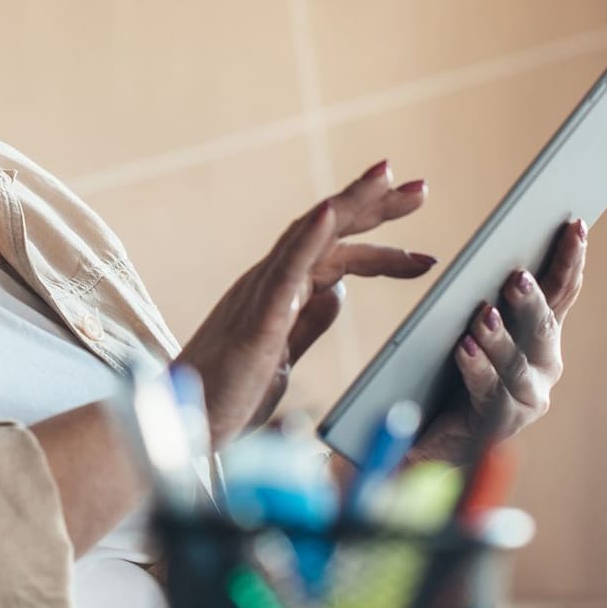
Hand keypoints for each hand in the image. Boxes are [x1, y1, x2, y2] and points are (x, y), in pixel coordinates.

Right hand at [179, 160, 435, 446]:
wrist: (184, 428)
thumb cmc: (225, 396)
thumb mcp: (283, 358)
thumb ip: (308, 323)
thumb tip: (337, 294)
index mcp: (279, 296)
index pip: (335, 258)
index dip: (380, 251)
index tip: (422, 256)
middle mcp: (268, 283)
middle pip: (326, 232)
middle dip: (374, 207)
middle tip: (420, 190)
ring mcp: (260, 294)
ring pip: (309, 235)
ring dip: (349, 203)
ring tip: (387, 179)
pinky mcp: (257, 317)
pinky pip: (286, 268)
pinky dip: (310, 235)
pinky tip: (331, 211)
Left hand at [415, 218, 587, 461]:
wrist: (437, 434)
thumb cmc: (459, 368)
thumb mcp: (477, 325)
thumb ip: (493, 295)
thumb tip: (500, 253)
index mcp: (542, 334)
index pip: (561, 290)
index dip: (570, 258)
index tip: (574, 224)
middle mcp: (544, 364)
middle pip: (543, 326)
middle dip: (532, 300)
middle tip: (517, 277)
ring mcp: (527, 397)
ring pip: (518, 363)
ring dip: (501, 337)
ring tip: (483, 315)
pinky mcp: (500, 423)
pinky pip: (488, 391)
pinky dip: (477, 368)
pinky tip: (464, 348)